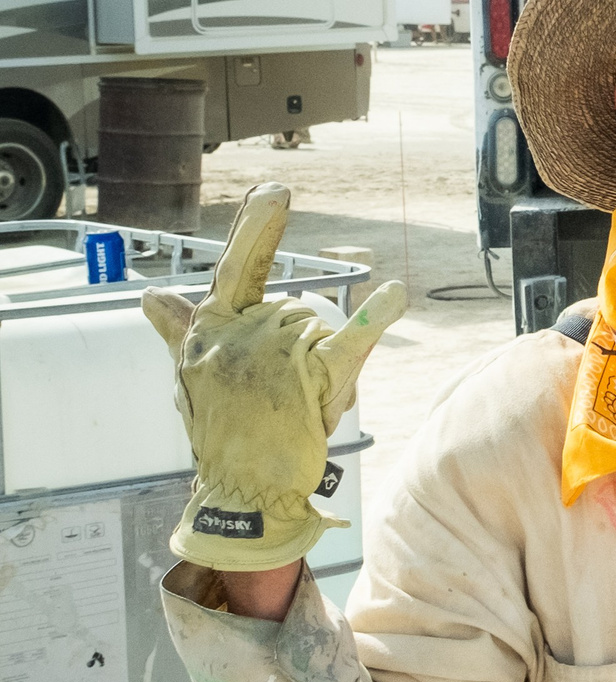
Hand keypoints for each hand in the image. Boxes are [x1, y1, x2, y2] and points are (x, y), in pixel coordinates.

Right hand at [141, 184, 403, 570]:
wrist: (244, 490)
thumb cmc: (220, 432)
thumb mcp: (192, 375)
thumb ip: (181, 329)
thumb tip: (151, 294)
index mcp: (213, 326)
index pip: (237, 267)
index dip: (257, 228)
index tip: (278, 191)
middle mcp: (242, 333)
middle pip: (296, 312)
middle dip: (301, 347)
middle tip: (284, 391)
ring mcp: (277, 353)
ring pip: (322, 333)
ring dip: (322, 368)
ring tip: (299, 410)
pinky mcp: (313, 379)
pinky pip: (351, 341)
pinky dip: (377, 318)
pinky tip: (398, 294)